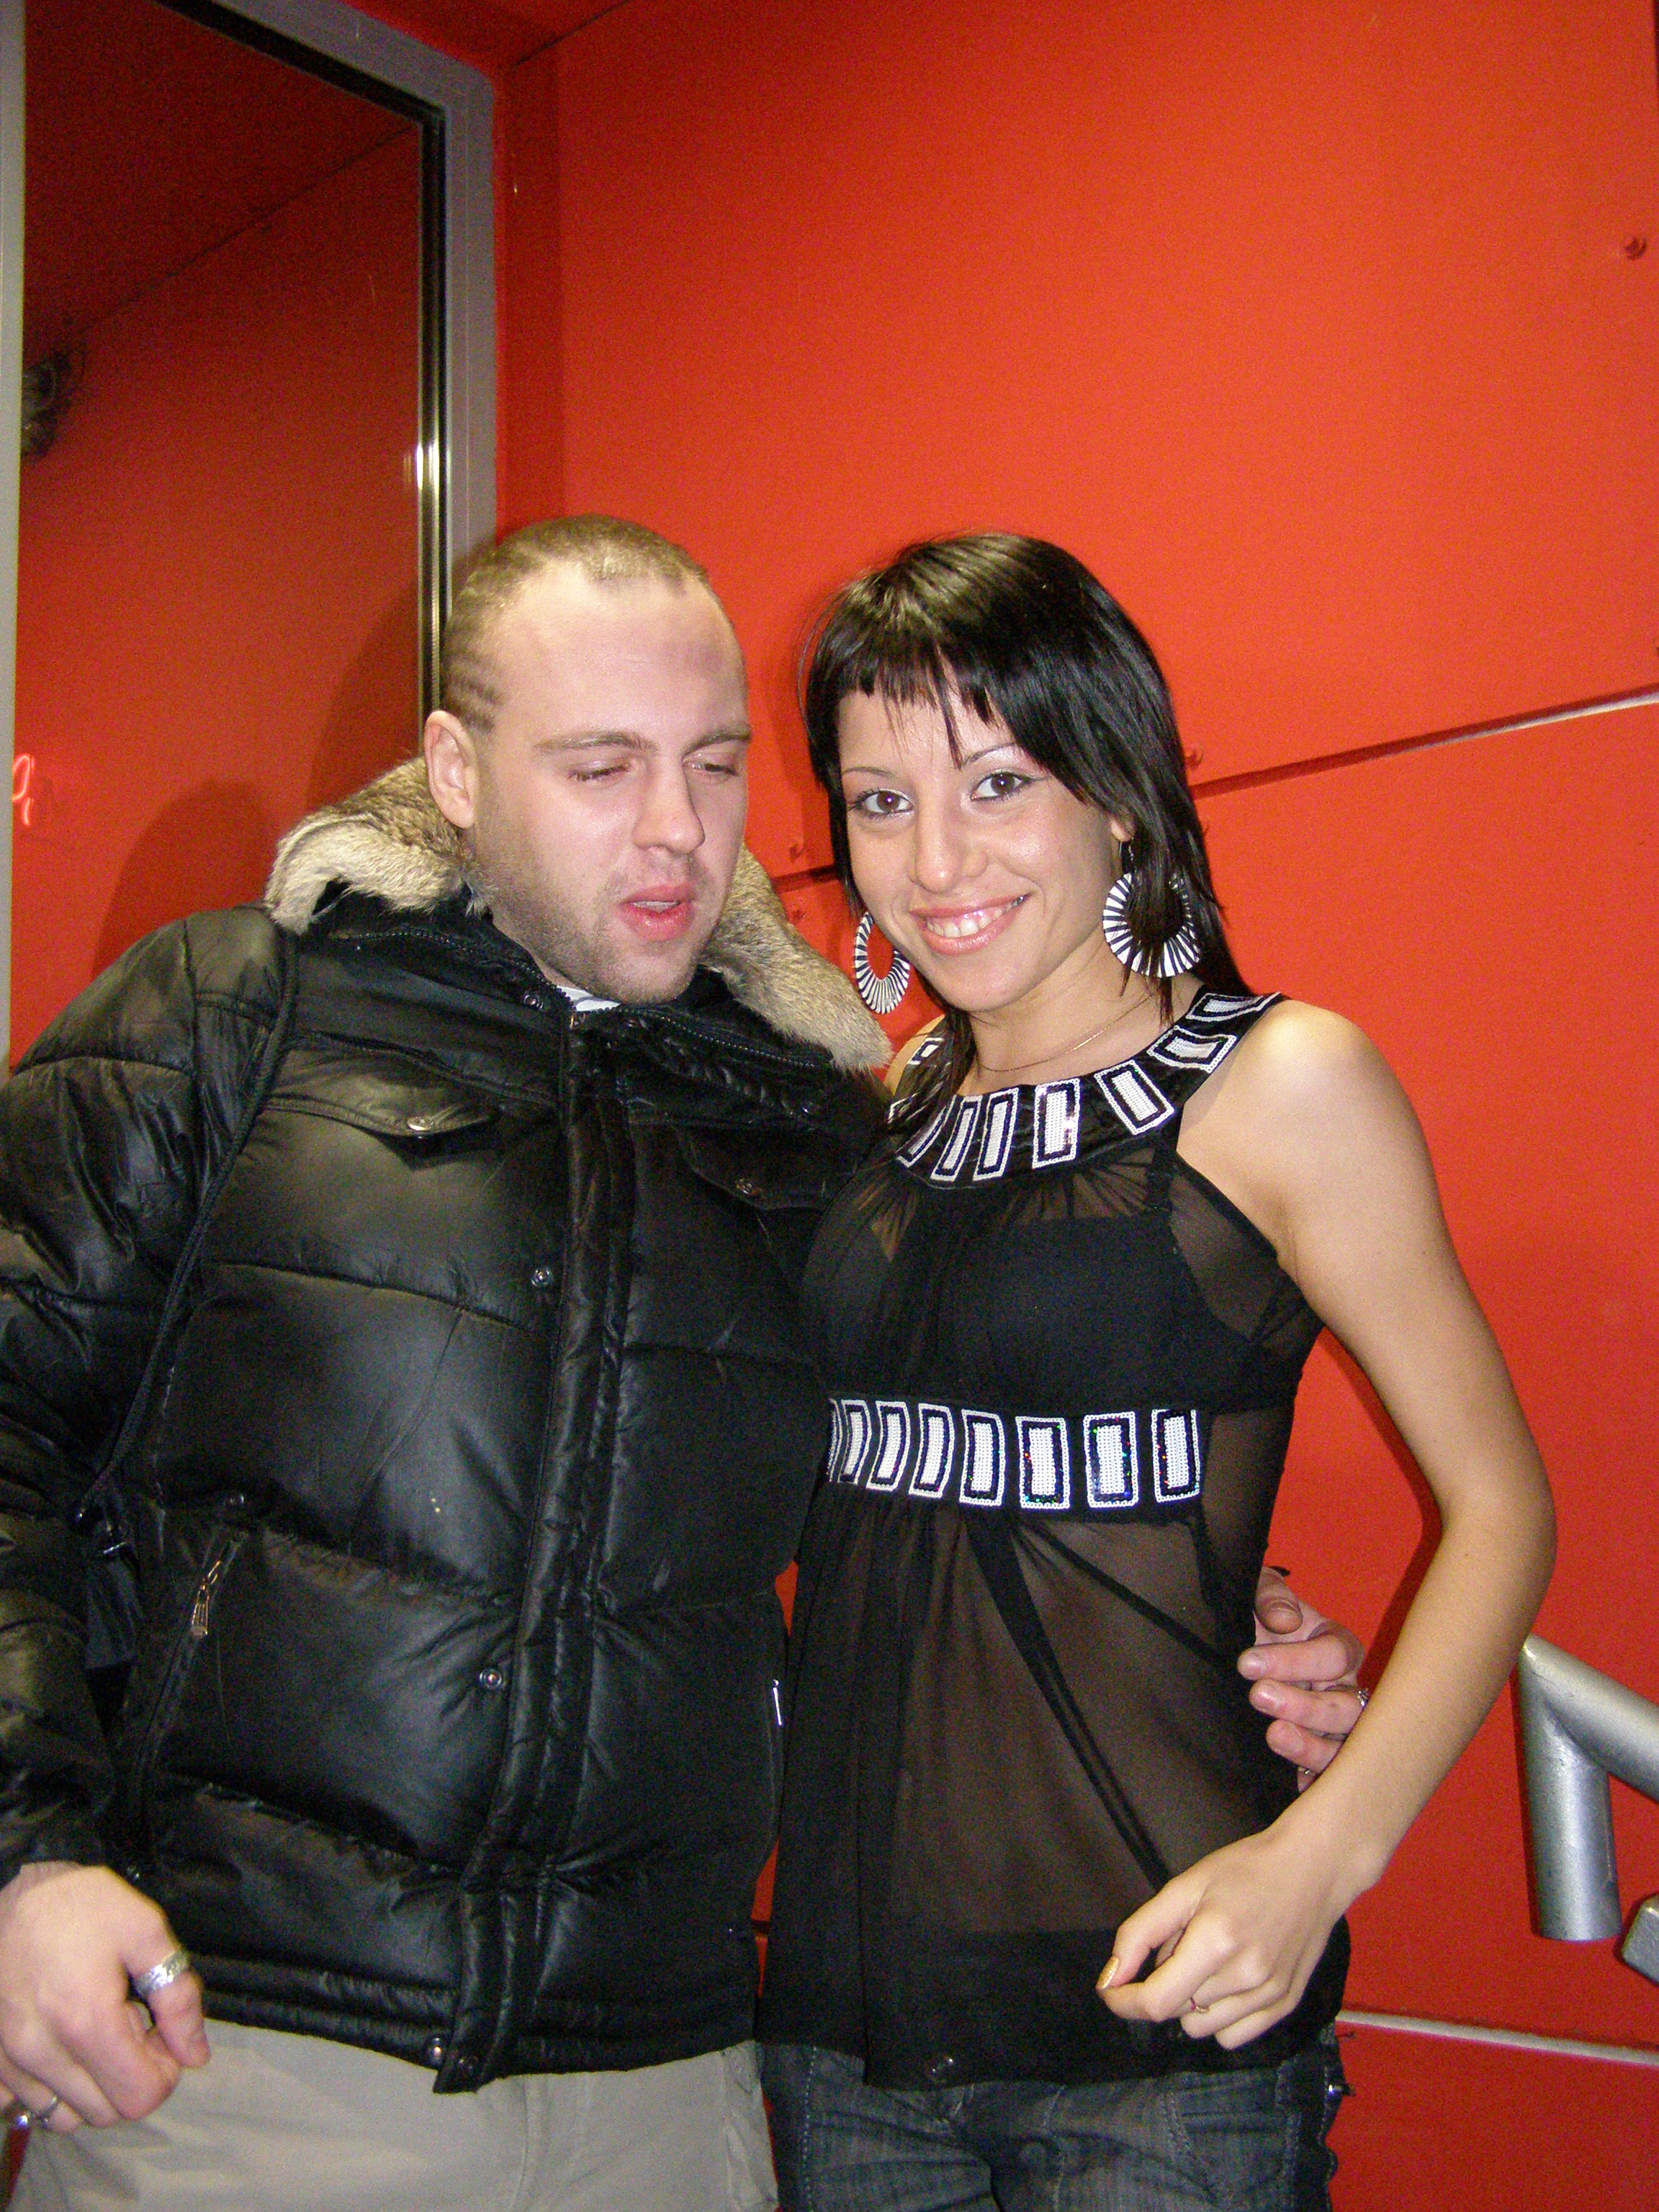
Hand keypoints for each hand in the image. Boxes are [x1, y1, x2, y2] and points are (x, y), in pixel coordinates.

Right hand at [0, 1863, 208, 2130]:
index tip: (160, 2031)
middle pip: (106, 2113)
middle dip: (132, 2076)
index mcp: (86, 2022)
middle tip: (131, 2024)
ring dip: (93, 2088)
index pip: (140, 2098)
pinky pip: (23, 2104)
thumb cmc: (79, 1904)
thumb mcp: (144, 1930)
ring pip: (65, 2116)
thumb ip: (178, 1996)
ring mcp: (9, 2062)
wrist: (6, 1889)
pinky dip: (51, 2090)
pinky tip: (61, 2048)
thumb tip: (195, 2055)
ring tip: (96, 2034)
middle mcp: (41, 2054)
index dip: (165, 2071)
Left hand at [1097, 1817, 1351, 2048]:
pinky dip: (1220, 2018)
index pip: (1157, 2001)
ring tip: (1211, 1960)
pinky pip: (1233, 2037)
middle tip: (1185, 1942)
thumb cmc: (1244, 1870)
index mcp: (1215, 1943)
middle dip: (1166, 1982)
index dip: (1124, 2002)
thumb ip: (1141, 1933)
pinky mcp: (1287, 2006)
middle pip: (1177, 2011)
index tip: (1110, 1991)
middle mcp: (1245, 1978)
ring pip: (1202, 2029)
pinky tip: (1230, 1981)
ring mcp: (1270, 1996)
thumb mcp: (1184, 1887)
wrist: (1313, 1871)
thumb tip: (1109, 1978)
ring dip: (1192, 2003)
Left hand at [1246, 1567, 1365, 1785]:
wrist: (1235, 1648)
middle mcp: (1344, 1689)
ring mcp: (1333, 1727)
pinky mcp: (1313, 1754)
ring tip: (1273, 1736)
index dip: (1295, 1660)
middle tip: (1259, 1696)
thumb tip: (1285, 1620)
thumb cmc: (1255, 1616)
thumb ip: (1271, 1596)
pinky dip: (1310, 1779)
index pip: (1335, 1655)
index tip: (1247, 1663)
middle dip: (1306, 1705)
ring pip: (1342, 1745)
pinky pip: (1323, 1775)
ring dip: (1310, 1745)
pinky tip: (1290, 1781)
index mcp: (1338, 1646)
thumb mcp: (1258, 1592)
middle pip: (1347, 1706)